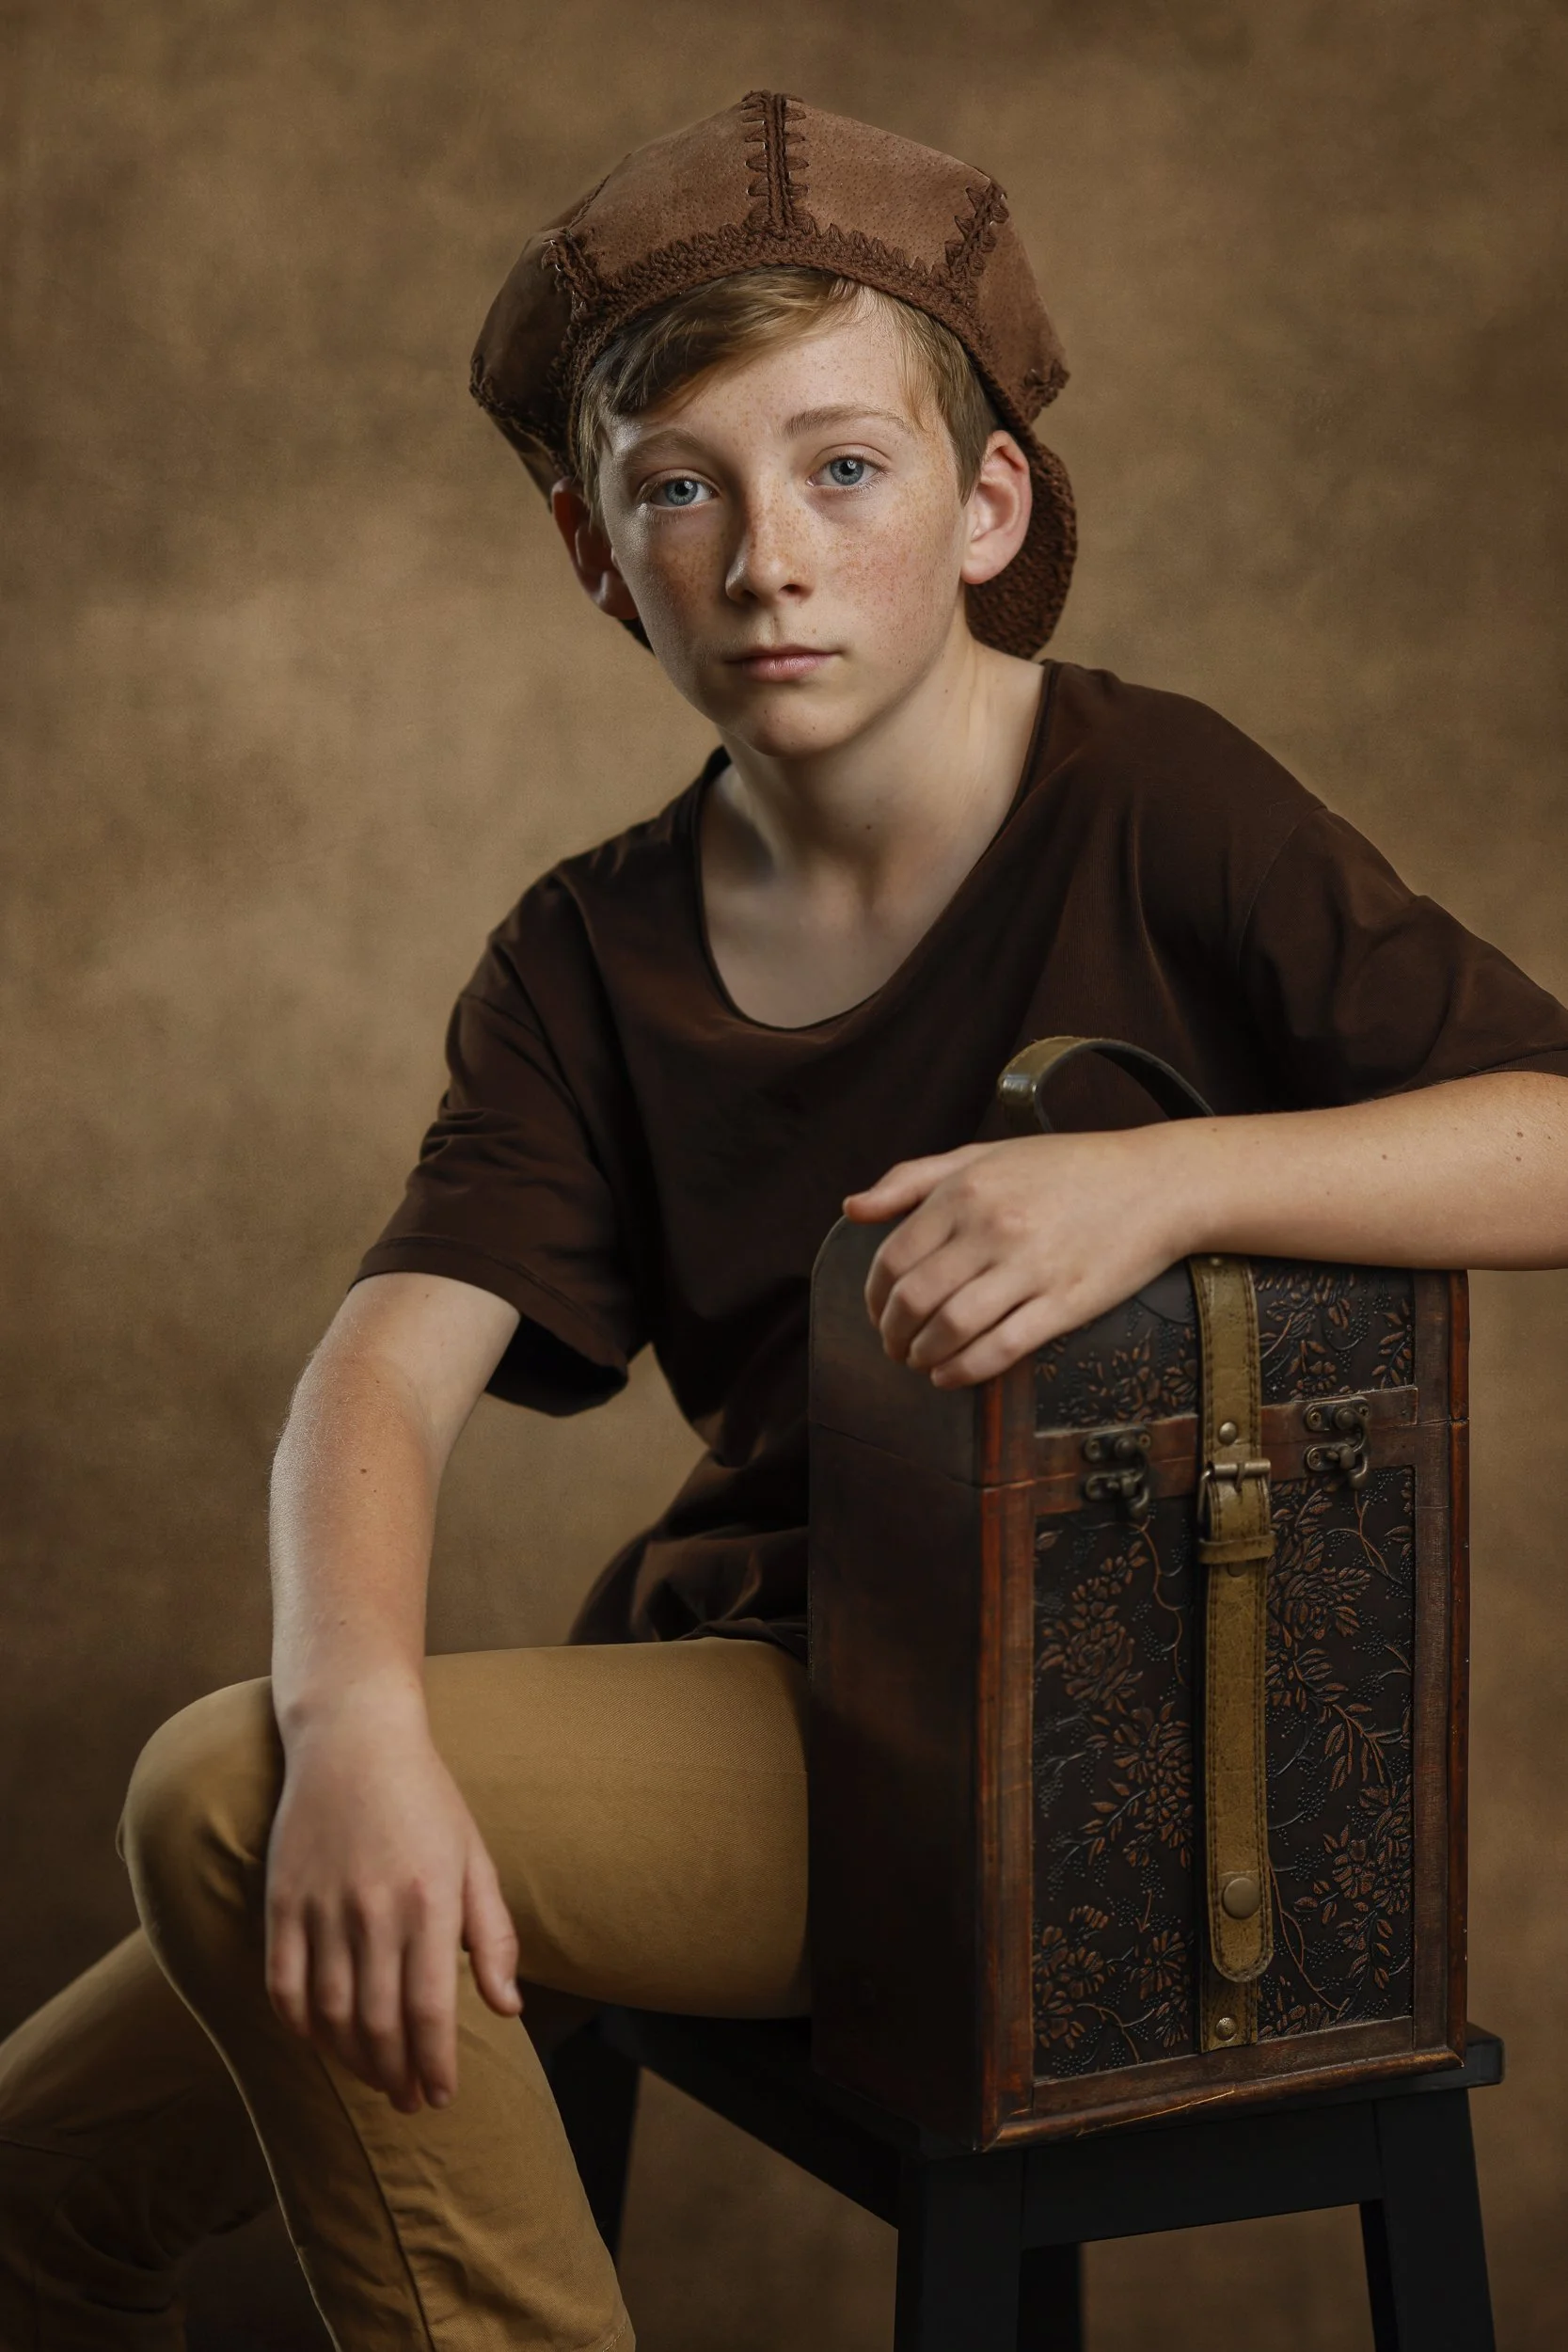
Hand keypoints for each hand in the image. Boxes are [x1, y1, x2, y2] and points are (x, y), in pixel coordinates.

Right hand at [264, 1682, 520, 2112]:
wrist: (353, 1739)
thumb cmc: (426, 1799)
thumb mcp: (474, 1857)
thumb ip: (493, 1935)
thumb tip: (506, 2009)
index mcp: (428, 1902)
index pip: (428, 2011)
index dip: (434, 2064)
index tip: (440, 2095)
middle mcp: (373, 1912)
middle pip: (379, 2024)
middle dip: (397, 2075)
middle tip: (411, 2100)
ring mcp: (321, 1908)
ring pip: (331, 2015)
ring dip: (353, 2060)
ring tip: (376, 2079)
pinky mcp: (282, 1902)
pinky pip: (283, 1986)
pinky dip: (301, 2026)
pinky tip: (323, 2041)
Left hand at [845, 1128, 1189, 1386]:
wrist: (1156, 1183)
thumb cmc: (1068, 1168)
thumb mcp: (984, 1154)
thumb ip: (912, 1179)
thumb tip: (851, 1209)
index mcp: (967, 1191)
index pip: (894, 1257)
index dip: (874, 1296)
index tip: (878, 1313)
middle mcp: (993, 1227)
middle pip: (915, 1297)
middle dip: (892, 1332)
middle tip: (893, 1346)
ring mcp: (1031, 1267)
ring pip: (951, 1327)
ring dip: (922, 1355)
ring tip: (919, 1361)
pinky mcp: (1066, 1303)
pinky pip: (999, 1349)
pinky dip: (962, 1371)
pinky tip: (949, 1375)